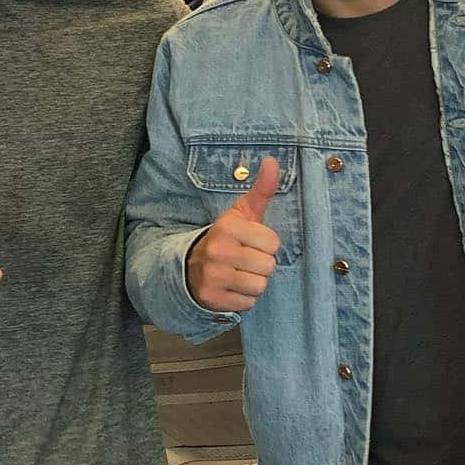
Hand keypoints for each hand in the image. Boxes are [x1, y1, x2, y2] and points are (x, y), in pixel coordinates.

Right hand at [186, 156, 281, 312]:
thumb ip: (261, 189)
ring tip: (239, 273)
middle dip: (261, 265)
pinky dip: (243, 298)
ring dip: (254, 282)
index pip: (273, 243)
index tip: (251, 243)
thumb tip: (272, 161)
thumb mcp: (242, 213)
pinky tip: (231, 287)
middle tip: (245, 260)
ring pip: (259, 286)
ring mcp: (213, 276)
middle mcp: (218, 250)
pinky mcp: (211, 298)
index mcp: (228, 227)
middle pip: (268, 266)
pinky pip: (247, 303)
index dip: (266, 244)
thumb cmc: (227, 237)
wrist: (191, 265)